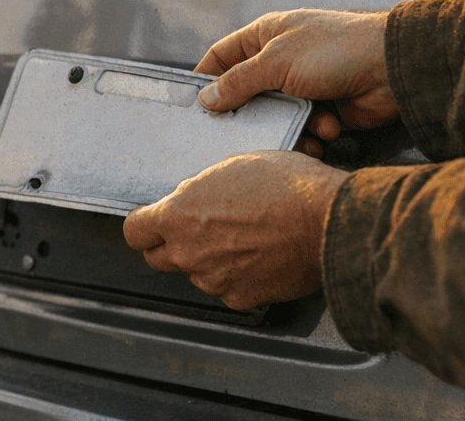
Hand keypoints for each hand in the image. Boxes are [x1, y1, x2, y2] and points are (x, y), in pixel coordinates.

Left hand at [121, 150, 347, 309]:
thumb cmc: (286, 186)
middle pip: (158, 257)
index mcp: (179, 216)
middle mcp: (189, 252)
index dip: (144, 225)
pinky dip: (237, 277)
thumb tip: (192, 199)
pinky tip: (258, 256)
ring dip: (208, 260)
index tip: (153, 222)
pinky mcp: (242, 298)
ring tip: (241, 238)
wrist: (329, 220)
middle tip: (196, 230)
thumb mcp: (232, 168)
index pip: (135, 231)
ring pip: (196, 273)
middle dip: (171, 244)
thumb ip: (200, 190)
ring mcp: (214, 279)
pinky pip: (228, 289)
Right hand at [195, 9, 395, 155]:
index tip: (191, 106)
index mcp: (266, 37)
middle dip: (247, 115)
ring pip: (276, 118)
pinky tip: (328, 131)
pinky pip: (304, 130)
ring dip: (288, 128)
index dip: (205, 78)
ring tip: (304, 130)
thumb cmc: (333, 51)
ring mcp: (303, 87)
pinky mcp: (324, 111)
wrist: (393, 69)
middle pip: (248, 94)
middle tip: (235, 137)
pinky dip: (314, 135)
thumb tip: (206, 99)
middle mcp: (281, 61)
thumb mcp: (276, 62)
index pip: (223, 56)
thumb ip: (238, 82)